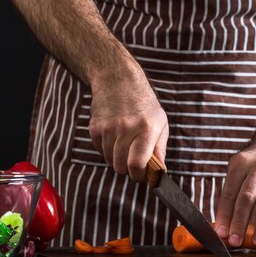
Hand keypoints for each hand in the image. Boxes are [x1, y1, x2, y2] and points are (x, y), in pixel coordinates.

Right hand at [88, 65, 168, 181]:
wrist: (118, 81)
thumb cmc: (144, 104)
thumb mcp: (160, 123)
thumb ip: (160, 149)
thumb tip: (159, 171)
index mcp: (146, 128)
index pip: (136, 164)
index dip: (138, 175)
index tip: (141, 174)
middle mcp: (126, 128)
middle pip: (120, 167)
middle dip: (127, 168)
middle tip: (133, 159)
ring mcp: (108, 128)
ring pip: (109, 160)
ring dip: (117, 157)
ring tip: (125, 141)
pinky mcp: (94, 128)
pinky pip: (100, 151)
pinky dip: (107, 149)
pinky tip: (114, 134)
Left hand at [214, 148, 255, 249]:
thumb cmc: (252, 169)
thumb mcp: (238, 171)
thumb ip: (231, 196)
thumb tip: (222, 228)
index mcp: (241, 164)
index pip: (230, 192)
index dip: (225, 214)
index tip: (221, 234)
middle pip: (248, 196)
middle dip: (240, 221)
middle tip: (235, 241)